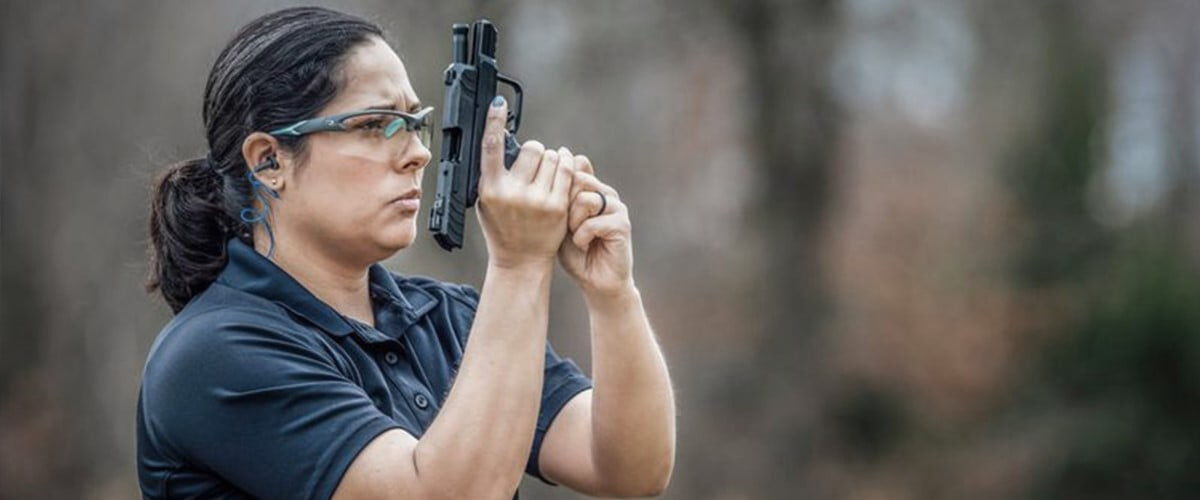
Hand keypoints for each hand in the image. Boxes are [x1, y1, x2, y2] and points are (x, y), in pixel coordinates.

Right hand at [476, 98, 573, 268]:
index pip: (490, 147)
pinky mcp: (558, 206)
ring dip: (553, 158)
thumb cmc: (502, 229)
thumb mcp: (486, 202)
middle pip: (532, 148)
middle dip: (536, 151)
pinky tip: (564, 166)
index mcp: (490, 190)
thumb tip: (500, 139)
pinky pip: (567, 171)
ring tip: (548, 170)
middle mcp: (513, 193)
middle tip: (534, 162)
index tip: (497, 104)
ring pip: (553, 157)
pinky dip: (567, 164)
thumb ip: (492, 175)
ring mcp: (537, 200)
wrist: (521, 260)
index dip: (494, 121)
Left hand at [558, 155, 633, 297]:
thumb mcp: (561, 223)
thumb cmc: (576, 254)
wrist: (596, 282)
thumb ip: (560, 199)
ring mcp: (617, 208)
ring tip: (575, 237)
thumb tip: (555, 173)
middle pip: (578, 179)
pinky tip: (583, 246)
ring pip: (585, 199)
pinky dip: (582, 237)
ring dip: (573, 222)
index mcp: (593, 190)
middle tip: (566, 226)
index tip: (557, 212)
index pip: (574, 169)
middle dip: (565, 204)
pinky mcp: (622, 225)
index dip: (560, 188)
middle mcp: (607, 195)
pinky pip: (593, 222)